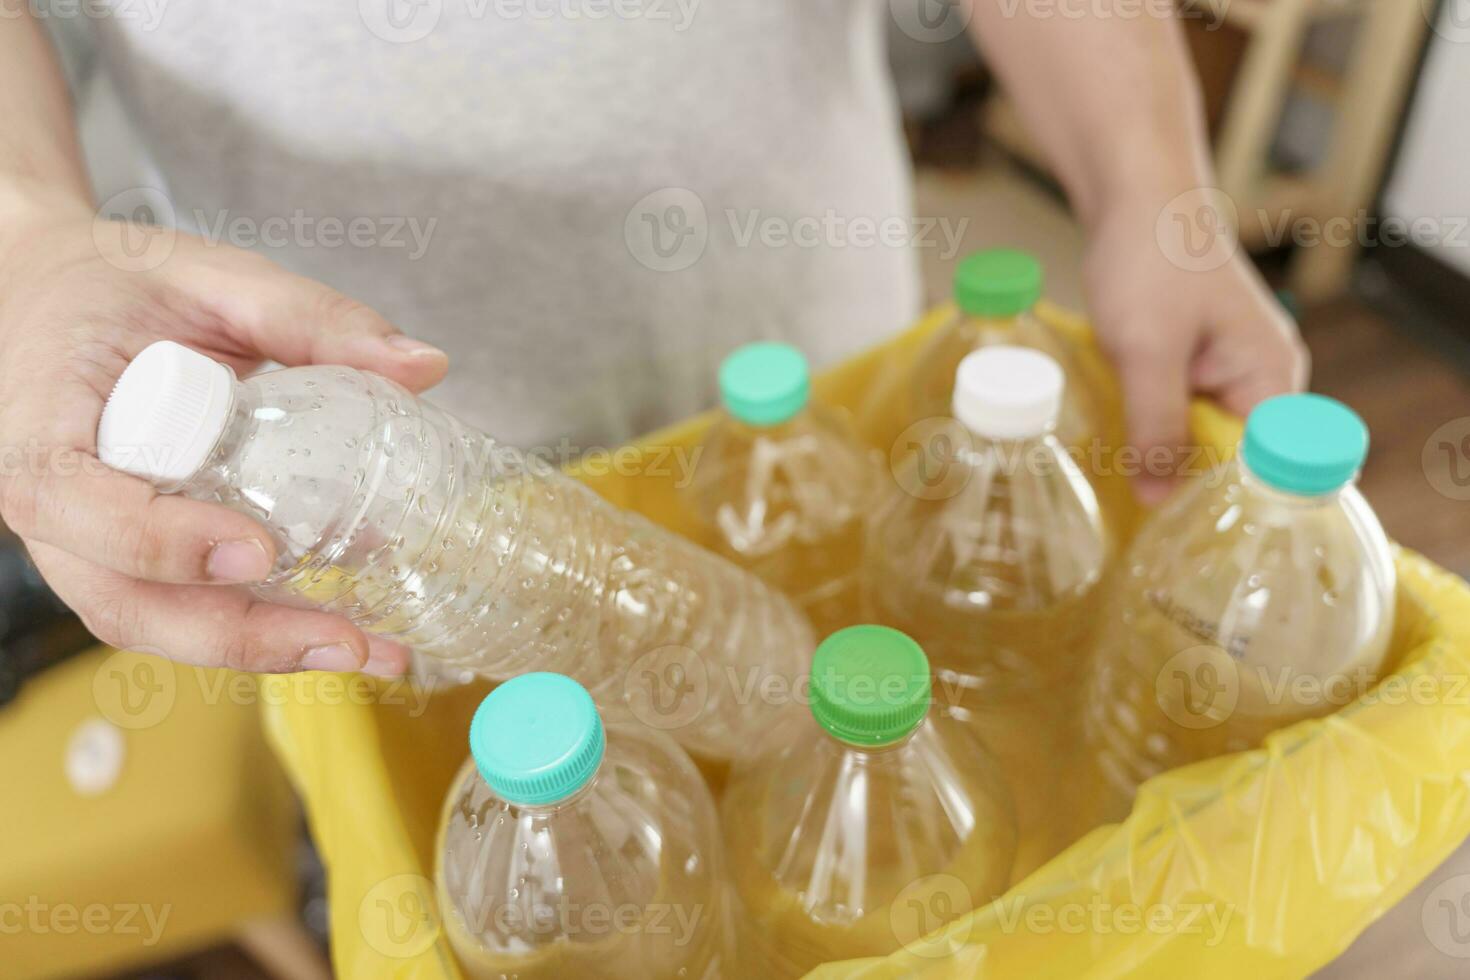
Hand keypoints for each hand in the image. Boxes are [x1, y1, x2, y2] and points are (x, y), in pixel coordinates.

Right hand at [0, 202, 447, 675]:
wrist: (53, 297)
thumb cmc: (118, 284)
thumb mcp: (209, 278)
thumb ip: (310, 315)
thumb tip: (425, 366)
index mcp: (39, 423)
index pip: (74, 502)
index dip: (160, 540)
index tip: (256, 549)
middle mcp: (49, 501)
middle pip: (121, 600)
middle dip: (238, 635)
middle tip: (345, 641)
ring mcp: (83, 542)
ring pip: (152, 622)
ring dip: (258, 648)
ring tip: (364, 650)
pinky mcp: (122, 557)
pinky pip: (178, 607)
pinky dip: (256, 625)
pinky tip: (341, 628)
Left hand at [1083, 194, 1308, 502]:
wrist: (1133, 197)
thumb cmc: (1151, 260)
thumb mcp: (1147, 351)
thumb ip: (1156, 427)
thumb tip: (1161, 502)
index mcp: (1272, 379)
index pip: (1268, 471)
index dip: (1225, 503)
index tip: (1179, 530)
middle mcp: (1262, 381)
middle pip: (1231, 463)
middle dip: (1184, 484)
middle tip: (1133, 511)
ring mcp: (1229, 372)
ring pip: (1197, 441)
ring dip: (1159, 457)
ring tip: (1118, 483)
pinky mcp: (1195, 365)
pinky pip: (1177, 415)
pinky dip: (1148, 429)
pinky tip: (1116, 443)